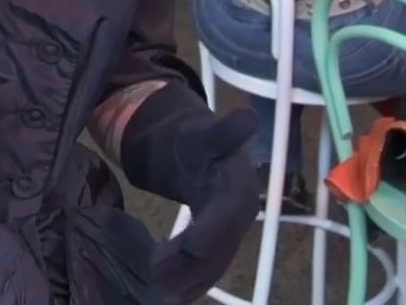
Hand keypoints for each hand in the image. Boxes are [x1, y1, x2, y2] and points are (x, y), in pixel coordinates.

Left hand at [150, 109, 259, 302]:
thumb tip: (249, 118)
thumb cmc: (197, 137)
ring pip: (213, 262)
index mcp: (241, 187)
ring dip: (189, 280)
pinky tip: (170, 295)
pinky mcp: (216, 241)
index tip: (186, 249)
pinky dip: (191, 282)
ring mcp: (229, 230)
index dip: (209, 234)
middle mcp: (240, 214)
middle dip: (191, 264)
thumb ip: (225, 130)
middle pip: (220, 246)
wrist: (193, 147)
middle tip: (156, 275)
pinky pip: (208, 265)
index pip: (228, 216)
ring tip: (160, 293)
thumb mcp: (206, 130)